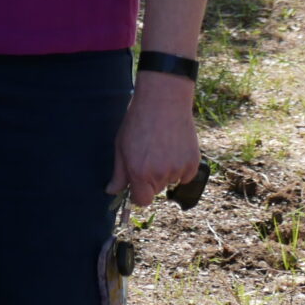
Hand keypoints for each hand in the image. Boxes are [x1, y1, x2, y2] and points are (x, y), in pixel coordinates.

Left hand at [107, 71, 200, 207]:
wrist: (163, 102)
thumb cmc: (138, 122)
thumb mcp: (121, 146)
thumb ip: (119, 173)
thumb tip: (112, 192)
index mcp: (139, 172)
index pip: (141, 201)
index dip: (138, 195)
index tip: (136, 185)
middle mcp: (160, 175)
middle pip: (154, 190)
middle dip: (149, 179)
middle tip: (147, 156)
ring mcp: (178, 169)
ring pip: (169, 182)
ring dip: (165, 172)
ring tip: (160, 148)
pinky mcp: (193, 163)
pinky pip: (185, 176)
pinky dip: (180, 168)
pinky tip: (174, 149)